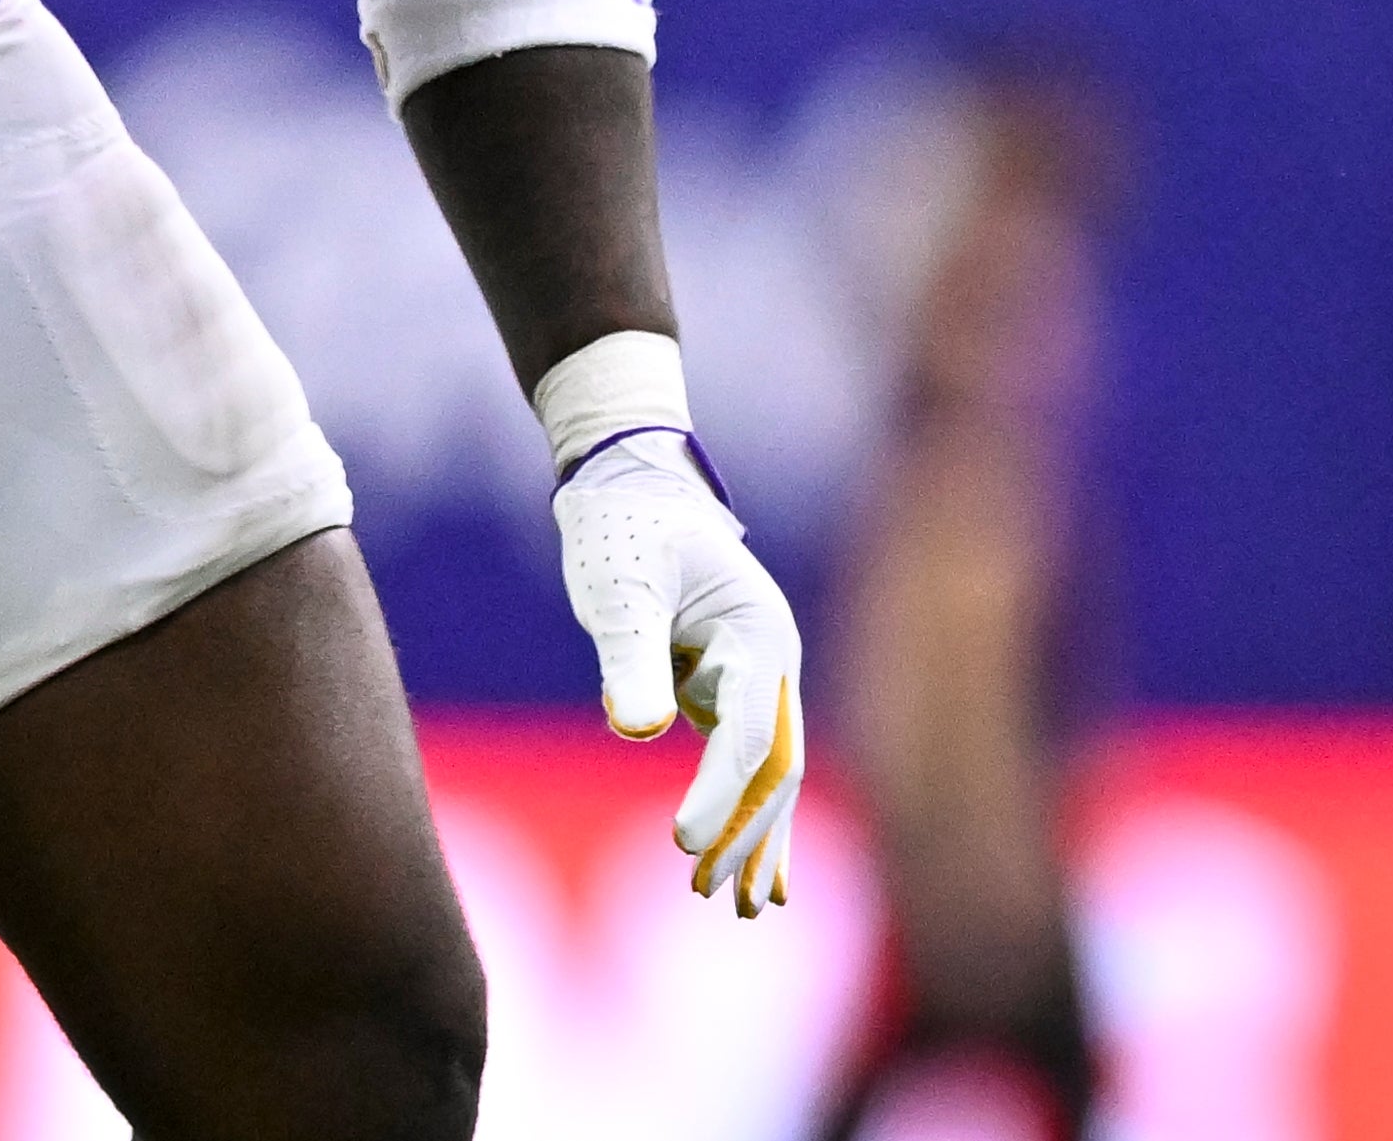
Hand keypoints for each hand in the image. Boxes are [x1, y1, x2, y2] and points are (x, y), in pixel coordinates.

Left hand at [554, 432, 803, 913]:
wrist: (631, 485)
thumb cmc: (622, 532)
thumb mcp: (619, 589)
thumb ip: (629, 656)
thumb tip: (639, 730)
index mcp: (759, 633)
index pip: (747, 734)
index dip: (719, 793)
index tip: (681, 843)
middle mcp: (773, 661)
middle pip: (772, 766)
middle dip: (744, 832)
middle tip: (709, 892)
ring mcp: (758, 678)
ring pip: (767, 775)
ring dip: (752, 836)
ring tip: (742, 906)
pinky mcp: (730, 690)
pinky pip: (746, 764)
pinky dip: (745, 813)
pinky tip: (753, 873)